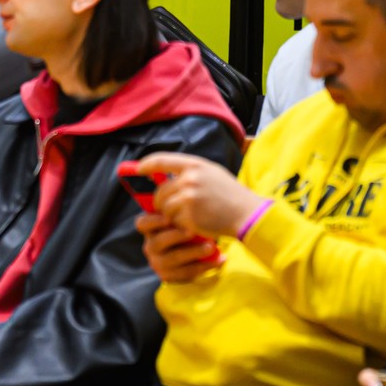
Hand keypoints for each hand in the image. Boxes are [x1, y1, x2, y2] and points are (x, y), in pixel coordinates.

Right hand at [138, 211, 223, 282]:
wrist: (193, 253)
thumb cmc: (187, 229)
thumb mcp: (182, 220)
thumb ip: (184, 213)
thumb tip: (194, 203)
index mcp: (150, 229)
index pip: (142, 224)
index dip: (153, 221)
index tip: (168, 218)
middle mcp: (151, 246)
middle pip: (157, 242)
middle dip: (176, 236)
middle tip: (192, 232)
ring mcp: (157, 262)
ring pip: (172, 259)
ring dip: (193, 252)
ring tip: (211, 247)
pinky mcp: (168, 276)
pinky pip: (185, 272)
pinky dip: (203, 266)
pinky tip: (218, 260)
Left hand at [140, 152, 261, 240]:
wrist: (247, 214)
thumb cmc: (231, 195)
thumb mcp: (212, 173)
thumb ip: (191, 173)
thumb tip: (167, 178)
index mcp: (195, 165)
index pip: (162, 160)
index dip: (147, 164)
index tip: (138, 168)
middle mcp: (189, 179)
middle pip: (160, 192)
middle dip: (162, 202)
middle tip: (173, 209)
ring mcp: (189, 198)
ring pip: (165, 208)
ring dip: (172, 215)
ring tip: (190, 216)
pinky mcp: (189, 216)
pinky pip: (174, 222)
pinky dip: (180, 225)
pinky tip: (194, 224)